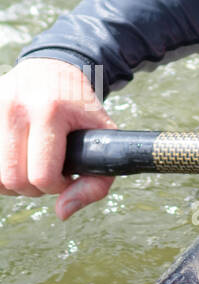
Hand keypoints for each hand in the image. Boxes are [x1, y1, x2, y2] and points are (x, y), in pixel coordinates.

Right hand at [0, 58, 115, 218]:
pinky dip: (0, 171)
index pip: (41, 175)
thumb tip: (62, 213)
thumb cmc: (80, 108)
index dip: (56, 186)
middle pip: (12, 179)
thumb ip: (96, 181)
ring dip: (12, 182)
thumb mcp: (103, 136)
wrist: (55, 70)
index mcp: (50, 110)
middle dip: (32, 188)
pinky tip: (15, 160)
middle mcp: (16, 107)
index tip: (65, 175)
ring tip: (30, 167)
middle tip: (47, 174)